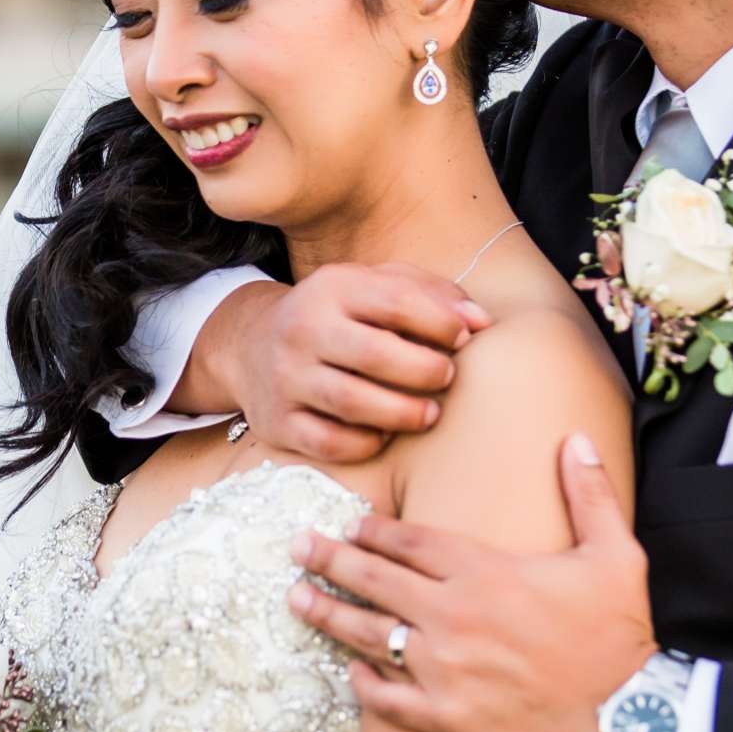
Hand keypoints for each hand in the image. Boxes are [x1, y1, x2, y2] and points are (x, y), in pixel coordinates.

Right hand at [205, 266, 490, 465]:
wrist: (251, 345)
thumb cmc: (339, 317)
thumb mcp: (374, 288)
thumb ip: (431, 295)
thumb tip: (480, 323)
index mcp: (331, 287)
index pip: (395, 300)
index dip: (440, 322)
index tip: (463, 338)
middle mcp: (302, 329)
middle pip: (375, 355)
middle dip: (425, 370)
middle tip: (446, 378)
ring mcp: (286, 378)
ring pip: (352, 402)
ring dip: (403, 413)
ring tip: (429, 413)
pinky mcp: (278, 422)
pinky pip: (329, 443)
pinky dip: (366, 443)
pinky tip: (385, 435)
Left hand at [288, 433, 654, 731]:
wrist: (630, 716)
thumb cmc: (620, 632)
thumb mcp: (615, 553)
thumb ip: (588, 493)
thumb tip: (574, 438)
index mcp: (484, 571)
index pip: (409, 541)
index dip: (373, 530)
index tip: (350, 524)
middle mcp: (451, 616)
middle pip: (372, 578)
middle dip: (329, 559)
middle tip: (297, 547)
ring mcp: (442, 669)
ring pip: (365, 634)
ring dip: (325, 613)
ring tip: (294, 599)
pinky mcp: (445, 717)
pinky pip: (386, 699)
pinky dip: (363, 682)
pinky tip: (348, 671)